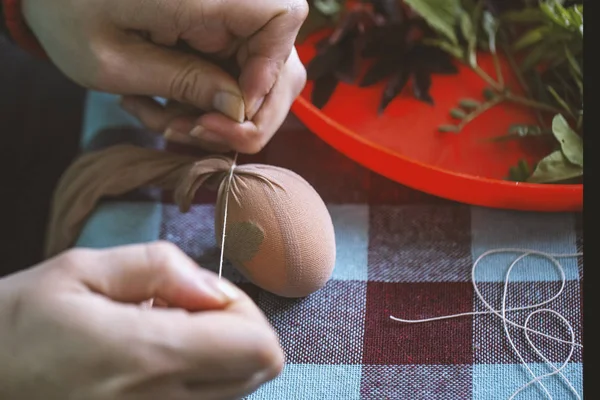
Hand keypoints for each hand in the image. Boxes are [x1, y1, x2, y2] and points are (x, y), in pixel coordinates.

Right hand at [0, 242, 283, 399]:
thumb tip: (213, 286)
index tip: (199, 293)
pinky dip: (195, 381)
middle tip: (184, 309)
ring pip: (233, 389)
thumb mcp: (78, 271)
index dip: (243, 308)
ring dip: (218, 355)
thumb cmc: (15, 325)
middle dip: (237, 329)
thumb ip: (158, 267)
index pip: (258, 345)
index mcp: (149, 356)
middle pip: (256, 369)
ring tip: (161, 335)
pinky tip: (150, 365)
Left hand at [22, 0, 307, 153]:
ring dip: (218, 116)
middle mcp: (225, 1)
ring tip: (167, 125)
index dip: (271, 73)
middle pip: (279, 59)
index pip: (284, 17)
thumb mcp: (116, 60)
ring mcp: (221, 20)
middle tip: (196, 132)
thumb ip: (185, 82)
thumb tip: (238, 108)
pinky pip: (229, 79)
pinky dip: (200, 106)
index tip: (232, 108)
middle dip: (246, 113)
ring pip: (256, 78)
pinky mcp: (211, 35)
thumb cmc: (67, 12)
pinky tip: (159, 110)